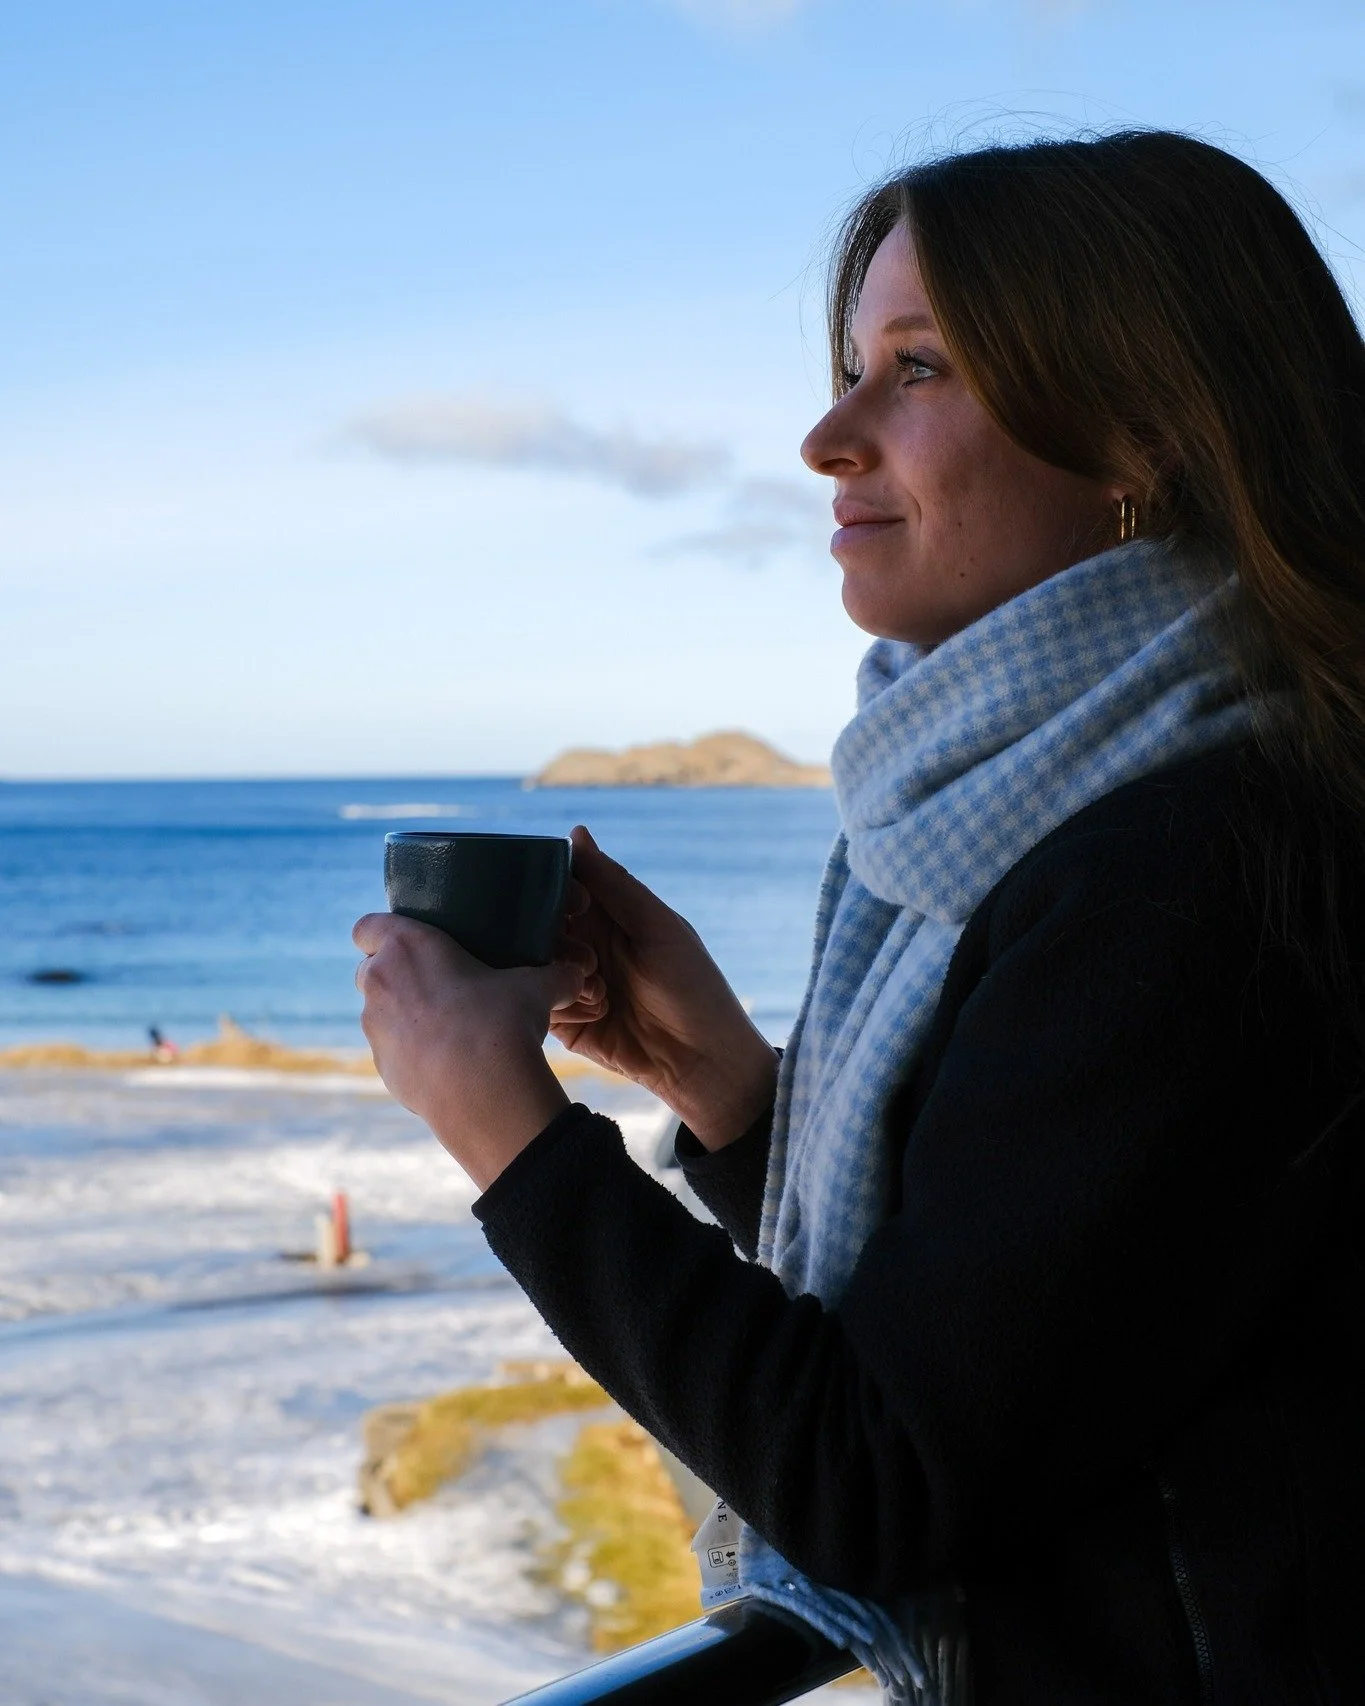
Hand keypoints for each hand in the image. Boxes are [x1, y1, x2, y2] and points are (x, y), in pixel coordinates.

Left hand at [352, 912, 585, 1189]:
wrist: (483, 1092)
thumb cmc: (503, 1024)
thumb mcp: (536, 989)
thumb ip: (554, 975)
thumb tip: (576, 974)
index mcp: (408, 946)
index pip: (367, 926)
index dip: (381, 931)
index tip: (405, 940)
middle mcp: (380, 982)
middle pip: (370, 968)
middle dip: (394, 973)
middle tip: (435, 982)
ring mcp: (375, 1027)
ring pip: (377, 1011)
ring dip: (400, 1013)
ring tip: (442, 1025)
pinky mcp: (381, 1067)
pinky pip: (390, 1050)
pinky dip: (409, 1051)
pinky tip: (443, 1060)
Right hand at [550, 826, 777, 1149]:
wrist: (703, 1060)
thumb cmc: (693, 986)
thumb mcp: (658, 928)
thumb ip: (615, 884)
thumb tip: (575, 832)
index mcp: (607, 915)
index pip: (561, 886)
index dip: (557, 888)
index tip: (575, 903)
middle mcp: (583, 945)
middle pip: (538, 924)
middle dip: (553, 934)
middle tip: (585, 952)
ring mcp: (570, 984)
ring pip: (533, 963)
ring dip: (562, 971)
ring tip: (601, 987)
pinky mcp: (564, 1022)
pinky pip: (540, 1002)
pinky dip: (565, 1002)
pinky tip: (600, 1010)